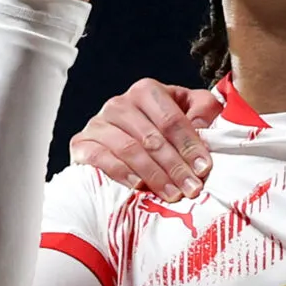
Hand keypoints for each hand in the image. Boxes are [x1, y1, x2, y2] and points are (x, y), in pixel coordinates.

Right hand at [70, 79, 221, 200]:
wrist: (124, 135)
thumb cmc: (163, 123)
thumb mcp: (189, 108)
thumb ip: (203, 109)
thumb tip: (203, 127)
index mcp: (147, 91)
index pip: (171, 120)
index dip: (189, 145)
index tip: (203, 168)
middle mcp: (119, 104)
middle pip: (151, 138)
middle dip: (175, 167)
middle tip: (191, 188)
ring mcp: (98, 123)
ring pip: (129, 150)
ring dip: (153, 175)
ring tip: (172, 194)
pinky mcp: (81, 143)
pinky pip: (100, 159)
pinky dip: (120, 173)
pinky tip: (138, 186)